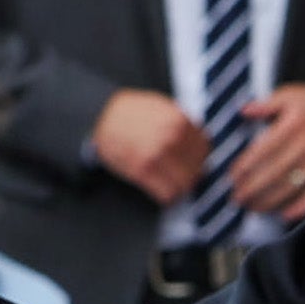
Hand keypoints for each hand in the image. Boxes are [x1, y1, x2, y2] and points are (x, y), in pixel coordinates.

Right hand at [93, 86, 212, 202]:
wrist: (100, 115)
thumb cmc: (131, 112)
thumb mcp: (163, 107)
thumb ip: (184, 124)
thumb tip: (202, 143)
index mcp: (179, 121)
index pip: (204, 151)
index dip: (198, 158)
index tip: (191, 162)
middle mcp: (170, 138)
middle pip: (196, 170)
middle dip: (190, 175)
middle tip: (180, 175)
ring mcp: (156, 155)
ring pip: (184, 185)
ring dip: (178, 187)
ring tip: (169, 181)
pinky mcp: (141, 170)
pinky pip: (166, 194)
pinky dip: (166, 195)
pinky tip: (159, 188)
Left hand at [227, 79, 304, 225]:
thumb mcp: (292, 94)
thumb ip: (266, 103)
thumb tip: (242, 111)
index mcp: (295, 123)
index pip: (263, 149)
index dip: (245, 166)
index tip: (232, 176)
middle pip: (274, 172)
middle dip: (252, 188)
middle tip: (237, 197)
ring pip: (291, 187)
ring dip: (269, 201)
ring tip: (252, 207)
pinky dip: (299, 208)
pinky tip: (283, 214)